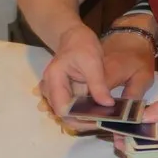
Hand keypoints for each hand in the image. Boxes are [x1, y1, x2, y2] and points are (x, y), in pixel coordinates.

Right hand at [40, 24, 155, 131]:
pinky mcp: (64, 92)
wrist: (74, 35)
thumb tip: (107, 105)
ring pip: (67, 113)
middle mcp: (51, 88)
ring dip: (83, 119)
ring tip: (102, 118)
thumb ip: (98, 84)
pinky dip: (84, 112)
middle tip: (103, 122)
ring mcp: (57, 91)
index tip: (97, 121)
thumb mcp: (93, 62)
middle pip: (63, 114)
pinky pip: (72, 107)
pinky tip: (98, 112)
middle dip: (82, 121)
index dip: (78, 119)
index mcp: (54, 79)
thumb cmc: (82, 44)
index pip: (62, 109)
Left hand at [115, 89, 157, 157]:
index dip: (132, 144)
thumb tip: (142, 116)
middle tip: (113, 131)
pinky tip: (133, 134)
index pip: (152, 153)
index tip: (117, 134)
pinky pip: (156, 153)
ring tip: (119, 131)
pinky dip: (143, 145)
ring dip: (134, 145)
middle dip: (129, 145)